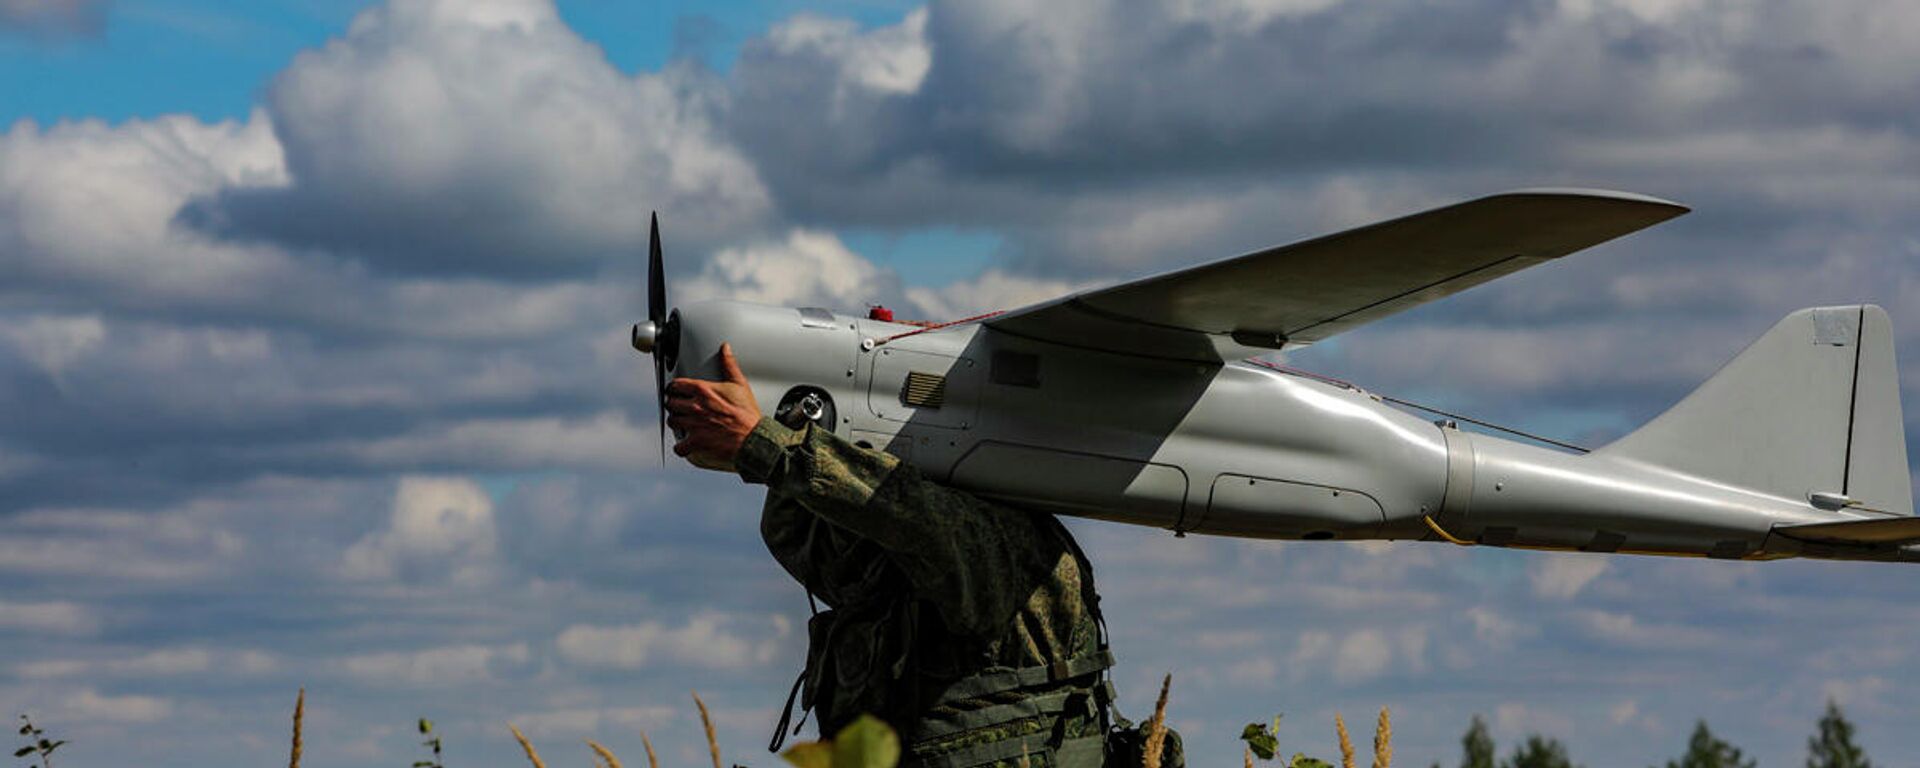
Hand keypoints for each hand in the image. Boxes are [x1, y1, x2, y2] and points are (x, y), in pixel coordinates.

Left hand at [664, 343, 760, 470]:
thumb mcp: (740, 385)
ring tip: (683, 423)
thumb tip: (725, 348)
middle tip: (680, 407)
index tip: (677, 391)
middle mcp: (695, 406)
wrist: (753, 438)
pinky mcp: (697, 442)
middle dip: (674, 405)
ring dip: (676, 422)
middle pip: (670, 403)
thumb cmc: (748, 414)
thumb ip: (729, 365)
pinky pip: (679, 446)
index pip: (676, 385)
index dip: (675, 388)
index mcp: (703, 390)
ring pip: (672, 421)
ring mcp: (694, 425)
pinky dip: (681, 447)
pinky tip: (686, 444)